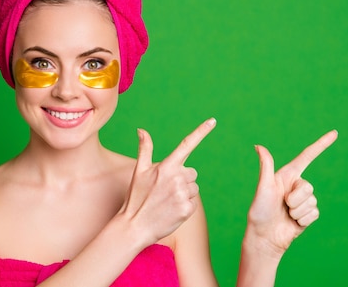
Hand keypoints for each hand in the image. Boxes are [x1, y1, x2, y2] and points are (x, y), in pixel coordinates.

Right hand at [119, 118, 216, 244]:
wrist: (135, 226)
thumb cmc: (136, 197)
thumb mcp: (139, 171)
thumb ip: (144, 149)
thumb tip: (141, 130)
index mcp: (166, 166)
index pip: (187, 144)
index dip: (201, 131)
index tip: (213, 120)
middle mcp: (177, 177)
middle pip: (192, 173)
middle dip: (182, 180)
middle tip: (165, 190)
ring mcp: (182, 193)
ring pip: (193, 188)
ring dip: (184, 194)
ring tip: (167, 201)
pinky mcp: (187, 209)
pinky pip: (193, 203)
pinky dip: (185, 207)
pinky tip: (172, 210)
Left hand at [247, 130, 337, 255]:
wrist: (265, 237)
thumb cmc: (260, 211)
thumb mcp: (263, 187)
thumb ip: (266, 166)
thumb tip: (258, 146)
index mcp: (287, 175)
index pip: (307, 156)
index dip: (321, 144)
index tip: (335, 133)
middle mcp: (296, 185)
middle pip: (309, 186)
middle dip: (295, 198)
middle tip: (283, 204)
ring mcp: (303, 200)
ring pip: (312, 201)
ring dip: (297, 211)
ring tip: (286, 214)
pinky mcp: (308, 214)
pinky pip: (314, 213)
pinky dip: (303, 220)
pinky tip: (293, 223)